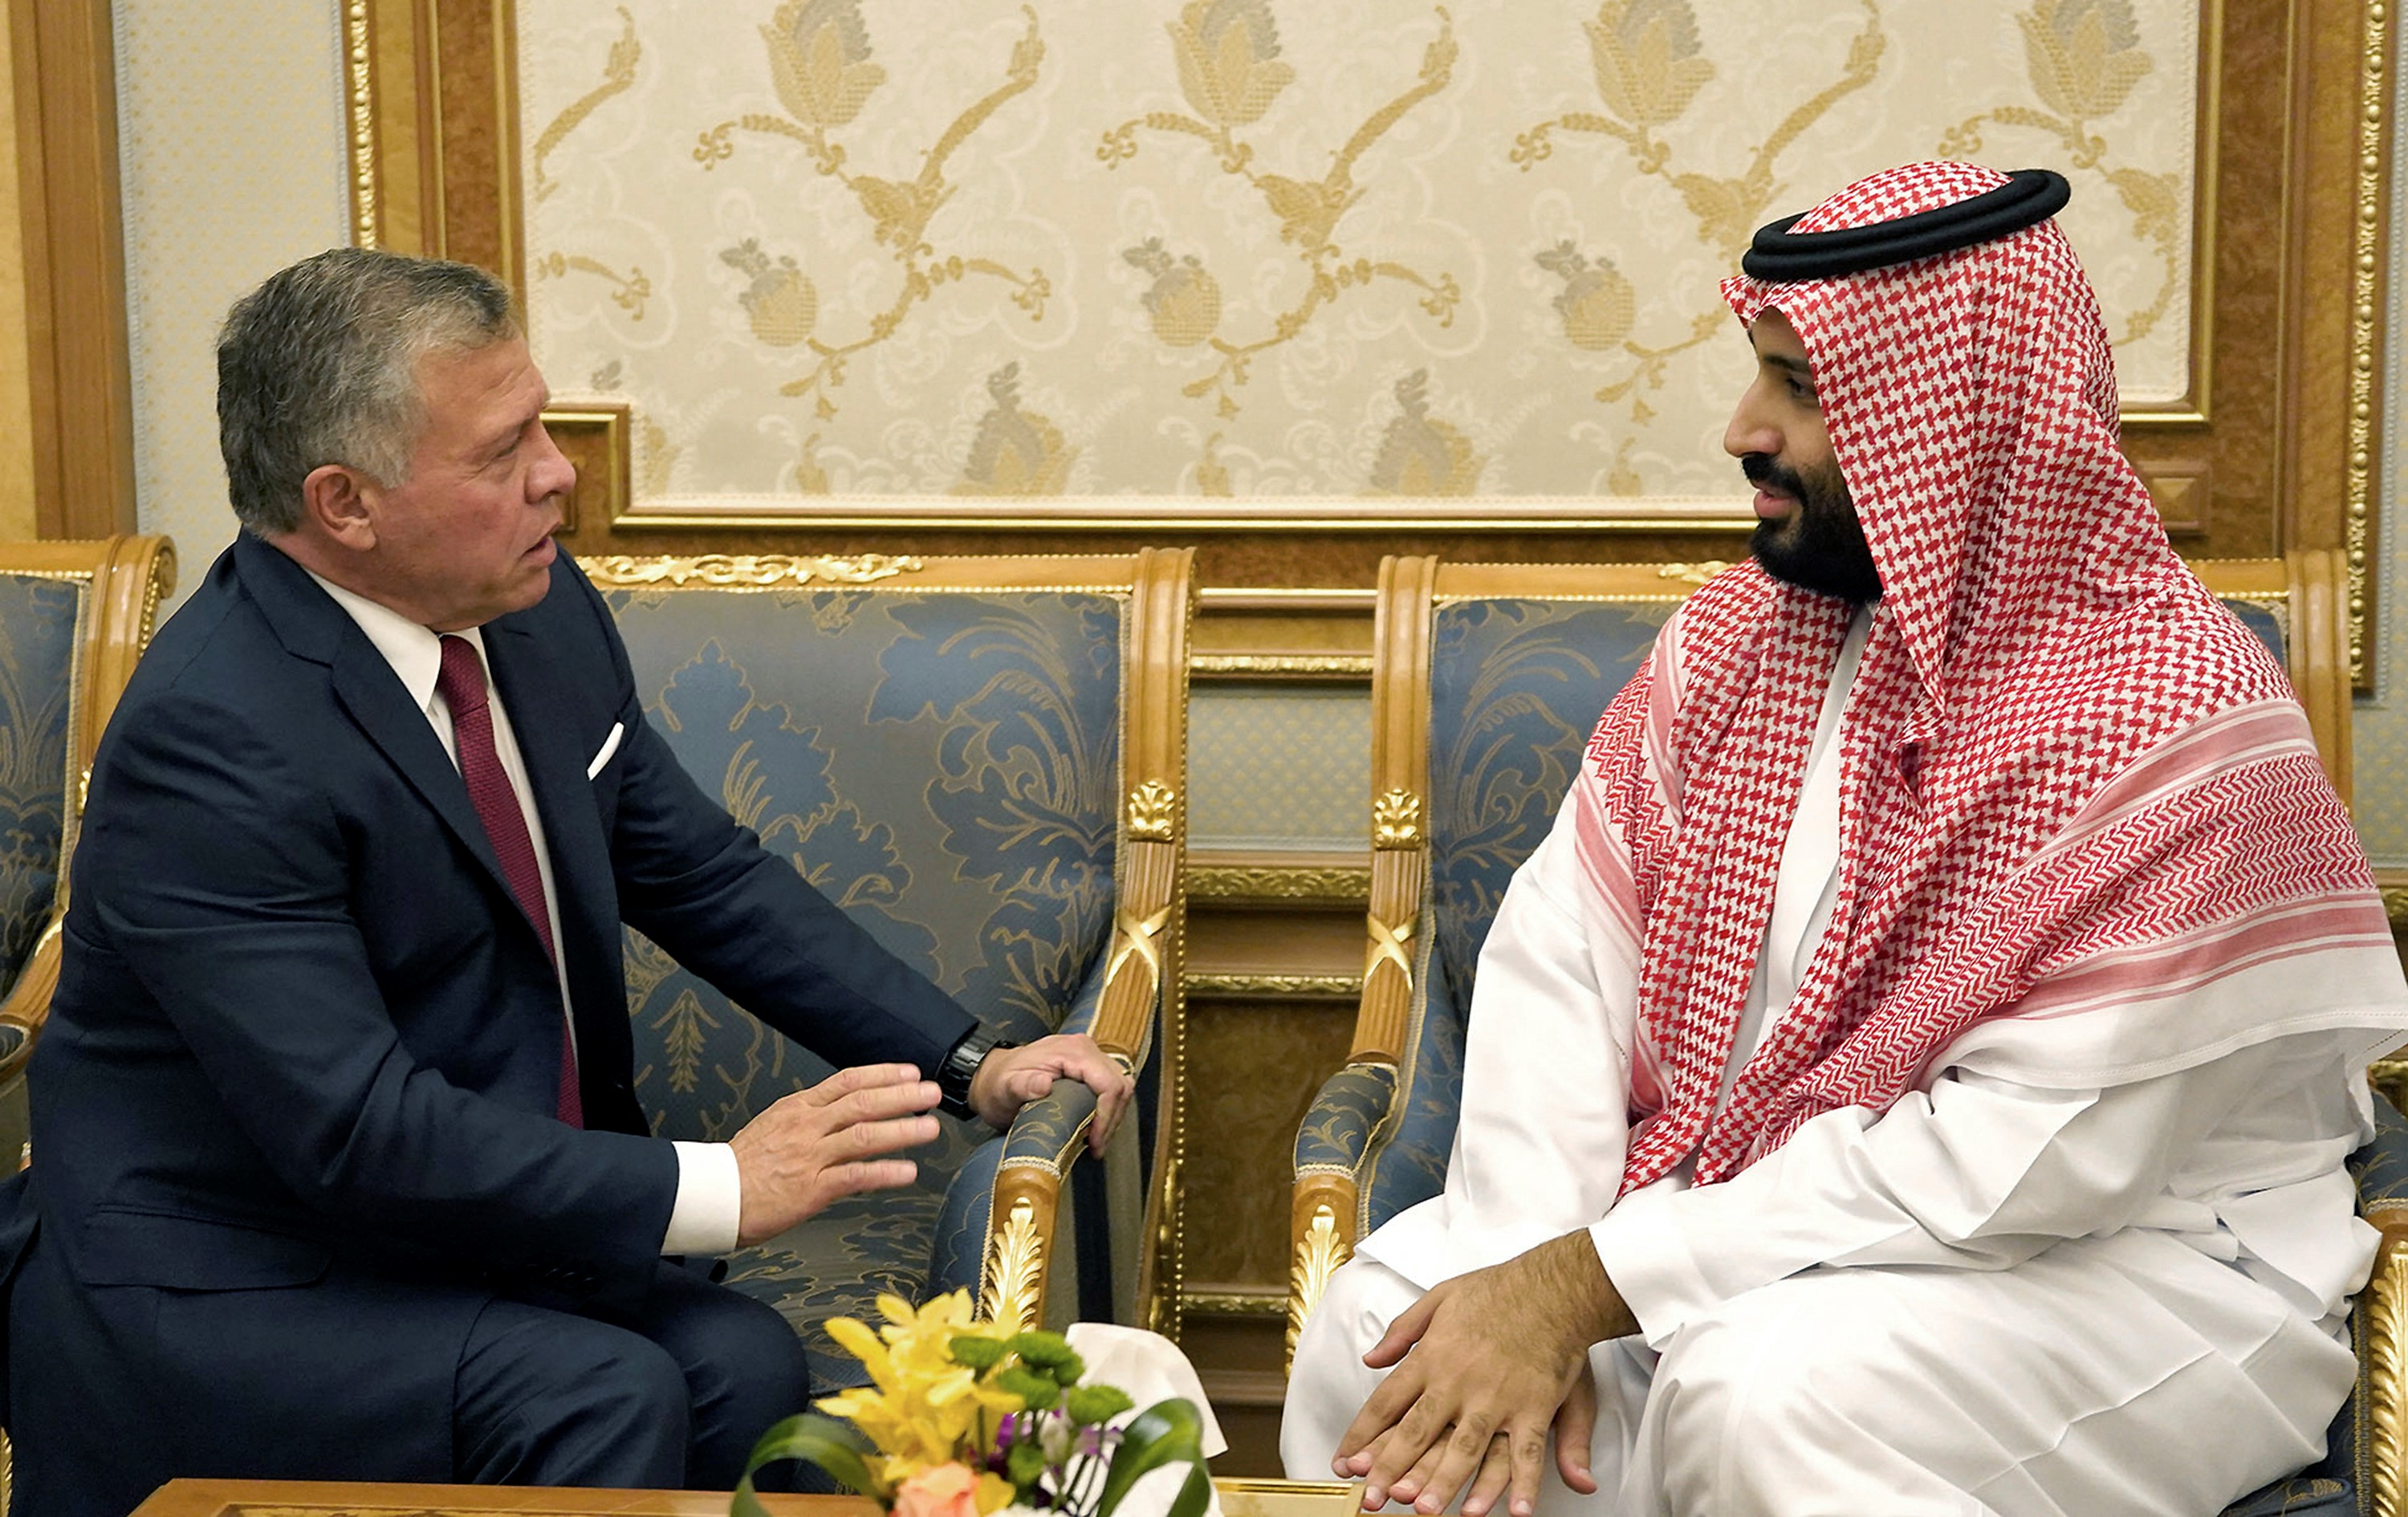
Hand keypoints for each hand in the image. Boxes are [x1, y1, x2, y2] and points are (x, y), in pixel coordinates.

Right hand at [728, 1063, 939, 1244]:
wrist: (711, 1196)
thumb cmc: (741, 1167)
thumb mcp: (773, 1125)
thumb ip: (809, 1117)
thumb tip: (842, 1112)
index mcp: (798, 1108)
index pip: (847, 1081)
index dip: (882, 1074)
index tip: (910, 1072)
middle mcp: (807, 1126)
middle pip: (862, 1102)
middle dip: (902, 1096)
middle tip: (932, 1093)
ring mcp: (809, 1157)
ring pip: (864, 1136)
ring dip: (903, 1131)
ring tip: (931, 1128)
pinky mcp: (810, 1189)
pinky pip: (854, 1177)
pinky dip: (884, 1173)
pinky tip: (908, 1173)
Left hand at [966, 1033, 1134, 1154]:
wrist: (993, 1077)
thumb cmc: (998, 1084)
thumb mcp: (1004, 1087)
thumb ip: (1022, 1085)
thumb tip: (1044, 1084)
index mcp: (1071, 1050)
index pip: (1108, 1084)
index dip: (1106, 1116)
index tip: (1094, 1141)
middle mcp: (1085, 1049)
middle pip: (1120, 1086)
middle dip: (1112, 1119)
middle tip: (1096, 1146)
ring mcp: (1088, 1057)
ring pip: (1120, 1088)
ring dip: (1112, 1117)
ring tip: (1094, 1142)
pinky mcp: (1088, 1068)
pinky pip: (1111, 1089)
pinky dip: (1107, 1111)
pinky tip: (1092, 1129)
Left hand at [1333, 1232, 1634, 1516]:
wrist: (1552, 1286)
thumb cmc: (1496, 1290)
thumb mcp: (1438, 1297)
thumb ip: (1403, 1331)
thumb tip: (1371, 1358)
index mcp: (1431, 1357)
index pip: (1386, 1402)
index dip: (1362, 1435)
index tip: (1345, 1461)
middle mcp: (1458, 1382)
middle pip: (1417, 1432)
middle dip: (1391, 1468)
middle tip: (1373, 1499)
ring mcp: (1496, 1398)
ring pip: (1464, 1449)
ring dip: (1443, 1482)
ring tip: (1424, 1510)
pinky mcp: (1533, 1408)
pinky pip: (1526, 1453)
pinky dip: (1523, 1484)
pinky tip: (1516, 1512)